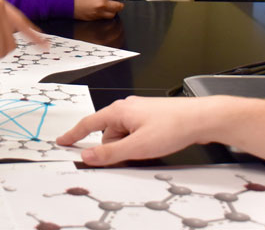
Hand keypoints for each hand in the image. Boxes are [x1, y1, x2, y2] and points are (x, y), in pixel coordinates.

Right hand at [56, 96, 207, 165]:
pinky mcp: (151, 118)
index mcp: (118, 111)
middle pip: (108, 135)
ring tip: (150, 149)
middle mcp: (127, 108)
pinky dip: (139, 144)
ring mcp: (140, 113)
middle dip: (115, 149)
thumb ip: (110, 153)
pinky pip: (135, 134)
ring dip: (130, 147)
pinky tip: (155, 146)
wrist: (202, 118)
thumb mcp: (138, 146)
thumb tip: (87, 156)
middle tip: (132, 155)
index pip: (88, 124)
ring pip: (123, 136)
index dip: (74, 135)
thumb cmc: (174, 125)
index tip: (62, 141)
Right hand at [74, 0, 125, 20]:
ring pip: (112, 14)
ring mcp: (97, 12)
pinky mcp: (92, 18)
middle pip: (119, 6)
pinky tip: (100, 9)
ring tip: (108, 5)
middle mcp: (102, 3)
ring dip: (113, 10)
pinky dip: (104, 14)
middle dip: (119, 2)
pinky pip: (103, 18)